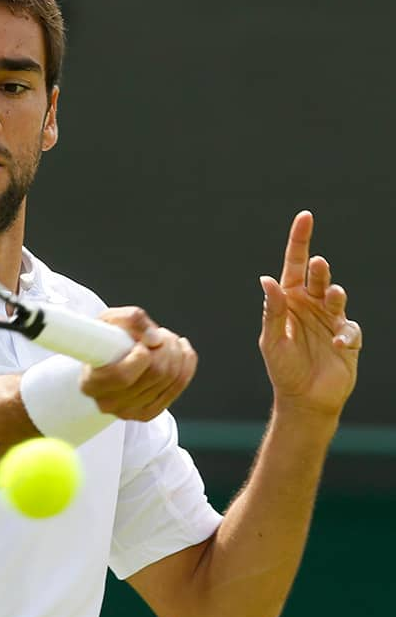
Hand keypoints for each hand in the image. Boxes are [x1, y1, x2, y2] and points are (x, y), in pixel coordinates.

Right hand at [81, 306, 196, 421]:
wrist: (101, 363)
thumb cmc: (102, 341)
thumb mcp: (108, 320)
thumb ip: (130, 320)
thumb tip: (155, 338)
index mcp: (92, 383)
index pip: (124, 376)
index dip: (142, 354)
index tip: (141, 342)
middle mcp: (109, 403)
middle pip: (156, 374)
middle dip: (166, 346)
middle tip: (160, 334)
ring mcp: (129, 411)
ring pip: (171, 379)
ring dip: (176, 352)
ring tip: (167, 340)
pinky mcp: (147, 413)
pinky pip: (177, 388)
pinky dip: (186, 365)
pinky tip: (182, 351)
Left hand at [259, 211, 361, 419]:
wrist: (304, 399)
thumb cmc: (283, 369)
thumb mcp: (272, 340)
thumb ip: (272, 311)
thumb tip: (267, 280)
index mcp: (290, 301)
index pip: (294, 266)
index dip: (299, 241)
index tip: (305, 217)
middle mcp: (311, 305)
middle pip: (317, 278)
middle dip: (318, 270)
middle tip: (318, 264)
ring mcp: (331, 320)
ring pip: (336, 297)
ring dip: (334, 294)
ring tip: (332, 294)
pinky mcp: (348, 338)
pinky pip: (350, 330)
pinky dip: (344, 335)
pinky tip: (336, 345)